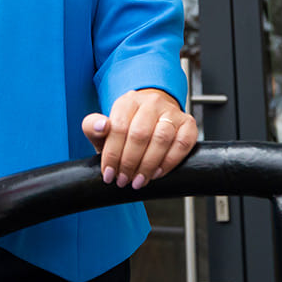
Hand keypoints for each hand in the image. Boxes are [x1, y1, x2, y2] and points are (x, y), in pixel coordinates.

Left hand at [82, 88, 198, 190]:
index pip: (118, 127)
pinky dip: (170, 161)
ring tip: (139, 180)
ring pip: (162, 138)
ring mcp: (172, 112)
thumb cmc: (126, 128)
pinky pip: (183, 144)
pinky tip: (158, 173)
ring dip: (148, 165)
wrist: (153, 117)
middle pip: (140, 134)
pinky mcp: (188, 123)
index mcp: (128, 101)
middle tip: (124, 180)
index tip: (109, 174)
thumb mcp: (104, 128)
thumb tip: (102, 126)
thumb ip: (93, 127)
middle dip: (130, 162)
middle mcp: (152, 102)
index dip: (112, 154)